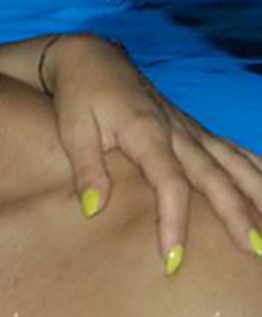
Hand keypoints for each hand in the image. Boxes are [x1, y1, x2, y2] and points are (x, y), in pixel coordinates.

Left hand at [44, 34, 261, 269]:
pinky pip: (232, 150)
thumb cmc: (79, 96)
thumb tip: (93, 210)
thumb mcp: (73, 130)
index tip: (172, 257)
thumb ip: (87, 168)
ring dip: (257, 194)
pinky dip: (255, 168)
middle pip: (214, 177)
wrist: (91, 59)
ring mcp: (190, 129)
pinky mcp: (193, 129)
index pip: (169, 183)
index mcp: (147, 133)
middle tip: (254, 250)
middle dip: (237, 214)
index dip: (173, 220)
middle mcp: (178, 131)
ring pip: (233, 163)